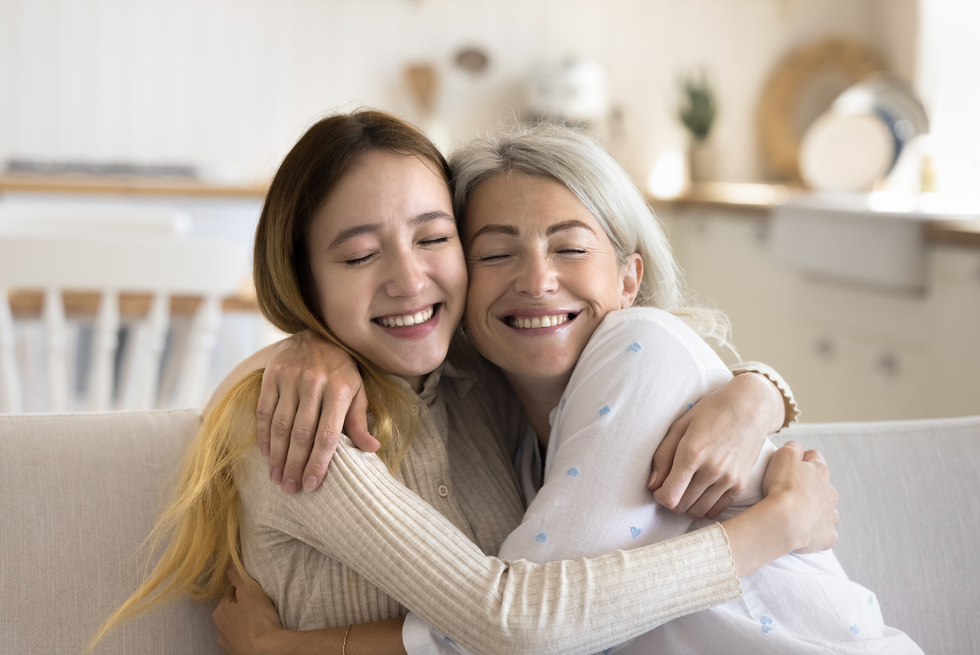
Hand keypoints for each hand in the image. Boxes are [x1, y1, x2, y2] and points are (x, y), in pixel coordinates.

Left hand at [213, 566, 283, 654]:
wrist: (266, 650)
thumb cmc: (258, 619)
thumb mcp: (249, 591)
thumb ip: (237, 576)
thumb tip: (227, 561)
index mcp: (219, 611)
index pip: (231, 593)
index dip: (245, 589)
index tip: (256, 591)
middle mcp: (219, 629)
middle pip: (233, 610)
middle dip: (244, 606)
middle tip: (261, 604)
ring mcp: (228, 643)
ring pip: (237, 625)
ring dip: (246, 621)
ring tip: (262, 620)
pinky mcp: (237, 653)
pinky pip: (243, 638)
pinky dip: (249, 634)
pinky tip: (260, 632)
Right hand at [256, 329, 379, 494]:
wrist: (318, 333)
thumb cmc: (341, 370)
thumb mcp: (357, 390)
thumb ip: (359, 420)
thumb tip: (372, 449)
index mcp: (339, 390)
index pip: (327, 435)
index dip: (318, 462)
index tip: (311, 485)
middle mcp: (314, 384)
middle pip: (302, 434)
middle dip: (295, 465)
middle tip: (290, 489)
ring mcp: (290, 379)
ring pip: (281, 425)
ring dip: (278, 456)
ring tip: (277, 478)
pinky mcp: (271, 375)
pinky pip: (264, 410)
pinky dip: (264, 435)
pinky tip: (267, 454)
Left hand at [650, 372, 782, 519]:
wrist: (752, 406)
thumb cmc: (712, 411)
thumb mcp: (680, 425)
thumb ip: (662, 456)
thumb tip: (652, 484)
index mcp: (692, 454)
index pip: (669, 497)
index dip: (659, 496)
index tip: (659, 487)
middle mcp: (711, 470)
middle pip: (681, 506)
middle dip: (671, 499)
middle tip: (671, 486)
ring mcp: (728, 479)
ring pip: (698, 512)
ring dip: (687, 505)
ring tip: (686, 489)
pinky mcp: (740, 484)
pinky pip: (717, 511)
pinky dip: (705, 507)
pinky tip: (701, 493)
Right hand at [762, 441, 838, 553]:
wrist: (785, 521)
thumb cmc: (782, 487)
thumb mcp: (783, 455)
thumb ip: (792, 447)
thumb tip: (797, 447)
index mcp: (820, 471)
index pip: (814, 456)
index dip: (801, 459)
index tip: (789, 465)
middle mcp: (830, 492)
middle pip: (823, 484)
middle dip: (810, 486)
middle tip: (789, 490)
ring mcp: (830, 515)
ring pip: (828, 509)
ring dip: (817, 509)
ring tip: (798, 512)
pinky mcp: (827, 535)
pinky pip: (827, 533)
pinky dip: (819, 531)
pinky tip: (806, 530)